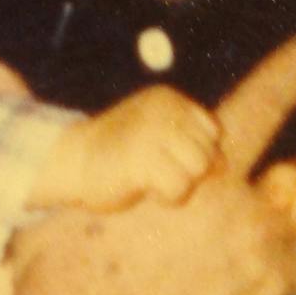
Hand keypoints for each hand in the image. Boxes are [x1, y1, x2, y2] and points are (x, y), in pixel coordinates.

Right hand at [6, 34, 295, 294]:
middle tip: (234, 228)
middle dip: (275, 197)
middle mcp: (252, 220)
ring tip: (226, 286)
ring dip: (274, 260)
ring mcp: (271, 283)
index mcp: (203, 175)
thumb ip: (44, 138)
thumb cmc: (57, 285)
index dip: (292, 70)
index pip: (262, 102)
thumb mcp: (52, 201)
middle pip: (295, 187)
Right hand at [33, 86, 221, 210]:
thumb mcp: (157, 135)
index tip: (164, 156)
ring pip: (197, 170)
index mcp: (167, 98)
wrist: (70, 160)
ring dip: (179, 184)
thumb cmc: (118, 152)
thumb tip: (225, 167)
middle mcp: (163, 111)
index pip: (211, 131)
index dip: (194, 152)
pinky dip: (167, 196)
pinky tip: (144, 188)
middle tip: (154, 170)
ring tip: (150, 178)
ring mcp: (152, 133)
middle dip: (187, 170)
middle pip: (207, 153)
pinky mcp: (142, 161)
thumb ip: (190, 144)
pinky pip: (179, 188)